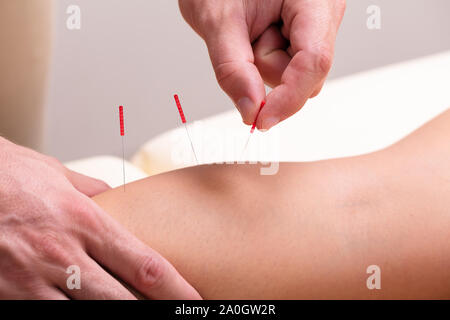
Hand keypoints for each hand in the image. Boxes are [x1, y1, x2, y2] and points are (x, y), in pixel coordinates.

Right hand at [0, 137, 199, 298]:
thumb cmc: (6, 174)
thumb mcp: (58, 174)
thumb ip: (92, 191)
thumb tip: (116, 198)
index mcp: (86, 222)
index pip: (145, 265)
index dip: (176, 289)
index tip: (194, 300)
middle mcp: (65, 255)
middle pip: (123, 301)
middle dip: (150, 313)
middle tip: (171, 316)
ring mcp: (34, 280)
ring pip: (87, 317)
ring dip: (112, 318)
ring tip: (129, 313)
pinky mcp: (9, 296)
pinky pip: (48, 317)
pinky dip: (67, 317)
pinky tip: (78, 310)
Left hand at [179, 0, 344, 129]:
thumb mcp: (217, 19)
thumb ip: (232, 69)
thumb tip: (250, 110)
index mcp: (314, 0)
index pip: (314, 62)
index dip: (288, 98)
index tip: (261, 120)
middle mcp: (322, 14)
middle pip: (305, 75)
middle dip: (266, 67)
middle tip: (245, 37)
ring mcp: (314, 26)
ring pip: (293, 75)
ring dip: (262, 61)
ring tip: (250, 28)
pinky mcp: (303, 35)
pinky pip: (287, 66)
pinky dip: (264, 58)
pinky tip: (257, 33)